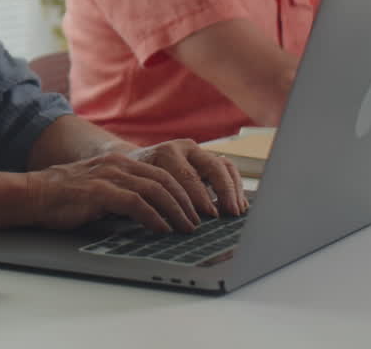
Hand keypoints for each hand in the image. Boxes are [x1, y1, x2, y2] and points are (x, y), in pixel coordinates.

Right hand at [25, 140, 245, 233]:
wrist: (33, 194)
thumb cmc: (64, 197)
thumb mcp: (100, 189)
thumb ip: (123, 194)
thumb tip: (150, 213)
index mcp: (120, 161)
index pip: (162, 172)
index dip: (183, 191)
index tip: (196, 209)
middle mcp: (118, 164)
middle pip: (165, 178)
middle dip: (187, 201)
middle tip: (199, 221)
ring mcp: (109, 175)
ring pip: (155, 189)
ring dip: (175, 210)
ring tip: (186, 227)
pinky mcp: (100, 191)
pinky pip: (135, 203)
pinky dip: (153, 217)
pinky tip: (162, 229)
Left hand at [127, 140, 247, 217]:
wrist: (131, 163)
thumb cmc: (134, 181)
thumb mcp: (139, 189)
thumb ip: (153, 202)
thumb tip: (169, 223)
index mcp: (166, 153)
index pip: (187, 176)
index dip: (199, 198)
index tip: (209, 216)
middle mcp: (184, 148)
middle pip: (212, 166)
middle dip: (223, 191)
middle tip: (228, 213)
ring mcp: (198, 152)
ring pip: (223, 165)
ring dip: (233, 189)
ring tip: (237, 212)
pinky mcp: (207, 159)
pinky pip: (228, 169)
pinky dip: (236, 186)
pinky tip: (239, 206)